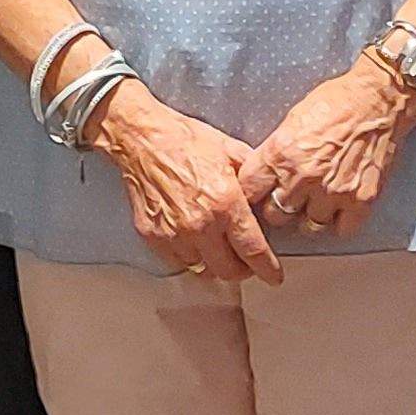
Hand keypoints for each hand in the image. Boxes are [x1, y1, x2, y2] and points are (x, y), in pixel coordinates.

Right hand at [89, 84, 279, 284]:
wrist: (142, 139)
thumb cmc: (184, 140)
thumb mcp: (232, 152)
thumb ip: (254, 182)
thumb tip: (268, 201)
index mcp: (225, 203)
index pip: (253, 251)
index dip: (268, 269)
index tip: (273, 276)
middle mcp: (200, 224)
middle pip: (228, 270)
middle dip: (242, 269)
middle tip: (245, 261)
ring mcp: (173, 234)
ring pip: (202, 269)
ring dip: (213, 262)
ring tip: (216, 247)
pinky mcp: (153, 236)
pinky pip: (177, 261)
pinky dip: (188, 256)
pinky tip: (192, 240)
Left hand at [238, 58, 415, 236]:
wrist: (379, 99)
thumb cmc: (336, 101)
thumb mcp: (291, 120)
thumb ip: (275, 152)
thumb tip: (262, 173)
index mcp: (281, 153)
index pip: (249, 191)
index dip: (250, 193)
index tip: (256, 194)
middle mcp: (304, 177)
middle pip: (275, 215)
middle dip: (278, 208)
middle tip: (286, 199)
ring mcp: (333, 192)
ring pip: (308, 227)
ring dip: (308, 217)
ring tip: (313, 203)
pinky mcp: (361, 200)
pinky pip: (341, 230)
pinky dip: (339, 222)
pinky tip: (338, 208)